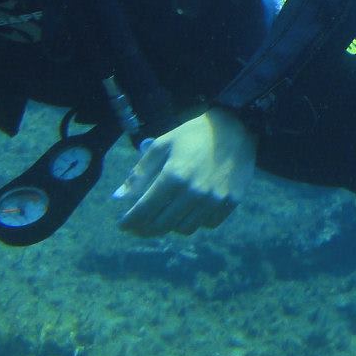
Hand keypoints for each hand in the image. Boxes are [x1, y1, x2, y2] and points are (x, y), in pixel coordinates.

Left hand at [113, 109, 256, 235]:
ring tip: (165, 215)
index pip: (144, 211)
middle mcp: (195, 192)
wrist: (237, 127)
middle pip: (162, 225)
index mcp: (174, 175)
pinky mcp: (231, 202)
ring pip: (184, 228)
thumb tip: (118, 197)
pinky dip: (194, 221)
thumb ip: (139, 173)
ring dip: (170, 225)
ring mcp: (215, 199)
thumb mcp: (162, 145)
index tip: (123, 224)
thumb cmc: (194, 134)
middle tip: (138, 225)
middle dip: (144, 228)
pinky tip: (189, 210)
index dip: (129, 222)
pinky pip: (206, 224)